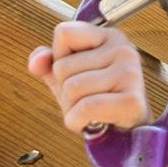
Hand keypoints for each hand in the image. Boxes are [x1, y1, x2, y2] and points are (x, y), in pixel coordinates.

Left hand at [27, 22, 149, 133]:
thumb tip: (35, 63)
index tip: (77, 75)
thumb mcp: (70, 78)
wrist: (126, 134)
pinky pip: (85, 108)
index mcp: (109, 38)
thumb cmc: (99, 104)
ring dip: (71, 111)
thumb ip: (49, 64)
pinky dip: (78, 122)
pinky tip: (90, 123)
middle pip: (62, 67)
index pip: (64, 33)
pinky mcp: (131, 100)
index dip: (58, 60)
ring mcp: (130, 73)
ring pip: (71, 89)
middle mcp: (123, 49)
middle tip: (86, 102)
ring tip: (90, 114)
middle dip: (64, 93)